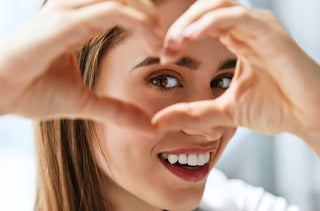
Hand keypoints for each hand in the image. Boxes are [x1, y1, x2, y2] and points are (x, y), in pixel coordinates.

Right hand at [0, 0, 163, 132]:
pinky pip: (110, 10)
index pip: (122, 7)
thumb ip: (115, 110)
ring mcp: (69, 12)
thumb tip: (146, 125)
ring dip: (147, 16)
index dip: (147, 23)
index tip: (161, 48)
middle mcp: (76, 10)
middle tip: (166, 44)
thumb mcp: (85, 103)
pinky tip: (150, 39)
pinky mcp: (64, 22)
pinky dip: (136, 21)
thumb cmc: (33, 93)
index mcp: (81, 23)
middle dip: (151, 15)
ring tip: (160, 42)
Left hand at [153, 0, 319, 150]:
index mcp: (238, 40)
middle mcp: (248, 29)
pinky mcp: (270, 33)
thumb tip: (158, 121)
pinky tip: (191, 36)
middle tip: (165, 47)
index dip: (178, 35)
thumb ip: (193, 113)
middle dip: (180, 25)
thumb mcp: (224, 112)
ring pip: (218, 5)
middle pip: (206, 8)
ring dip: (190, 21)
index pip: (201, 24)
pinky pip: (235, 16)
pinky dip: (210, 22)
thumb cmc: (275, 109)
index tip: (165, 55)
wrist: (310, 119)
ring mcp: (259, 28)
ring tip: (174, 41)